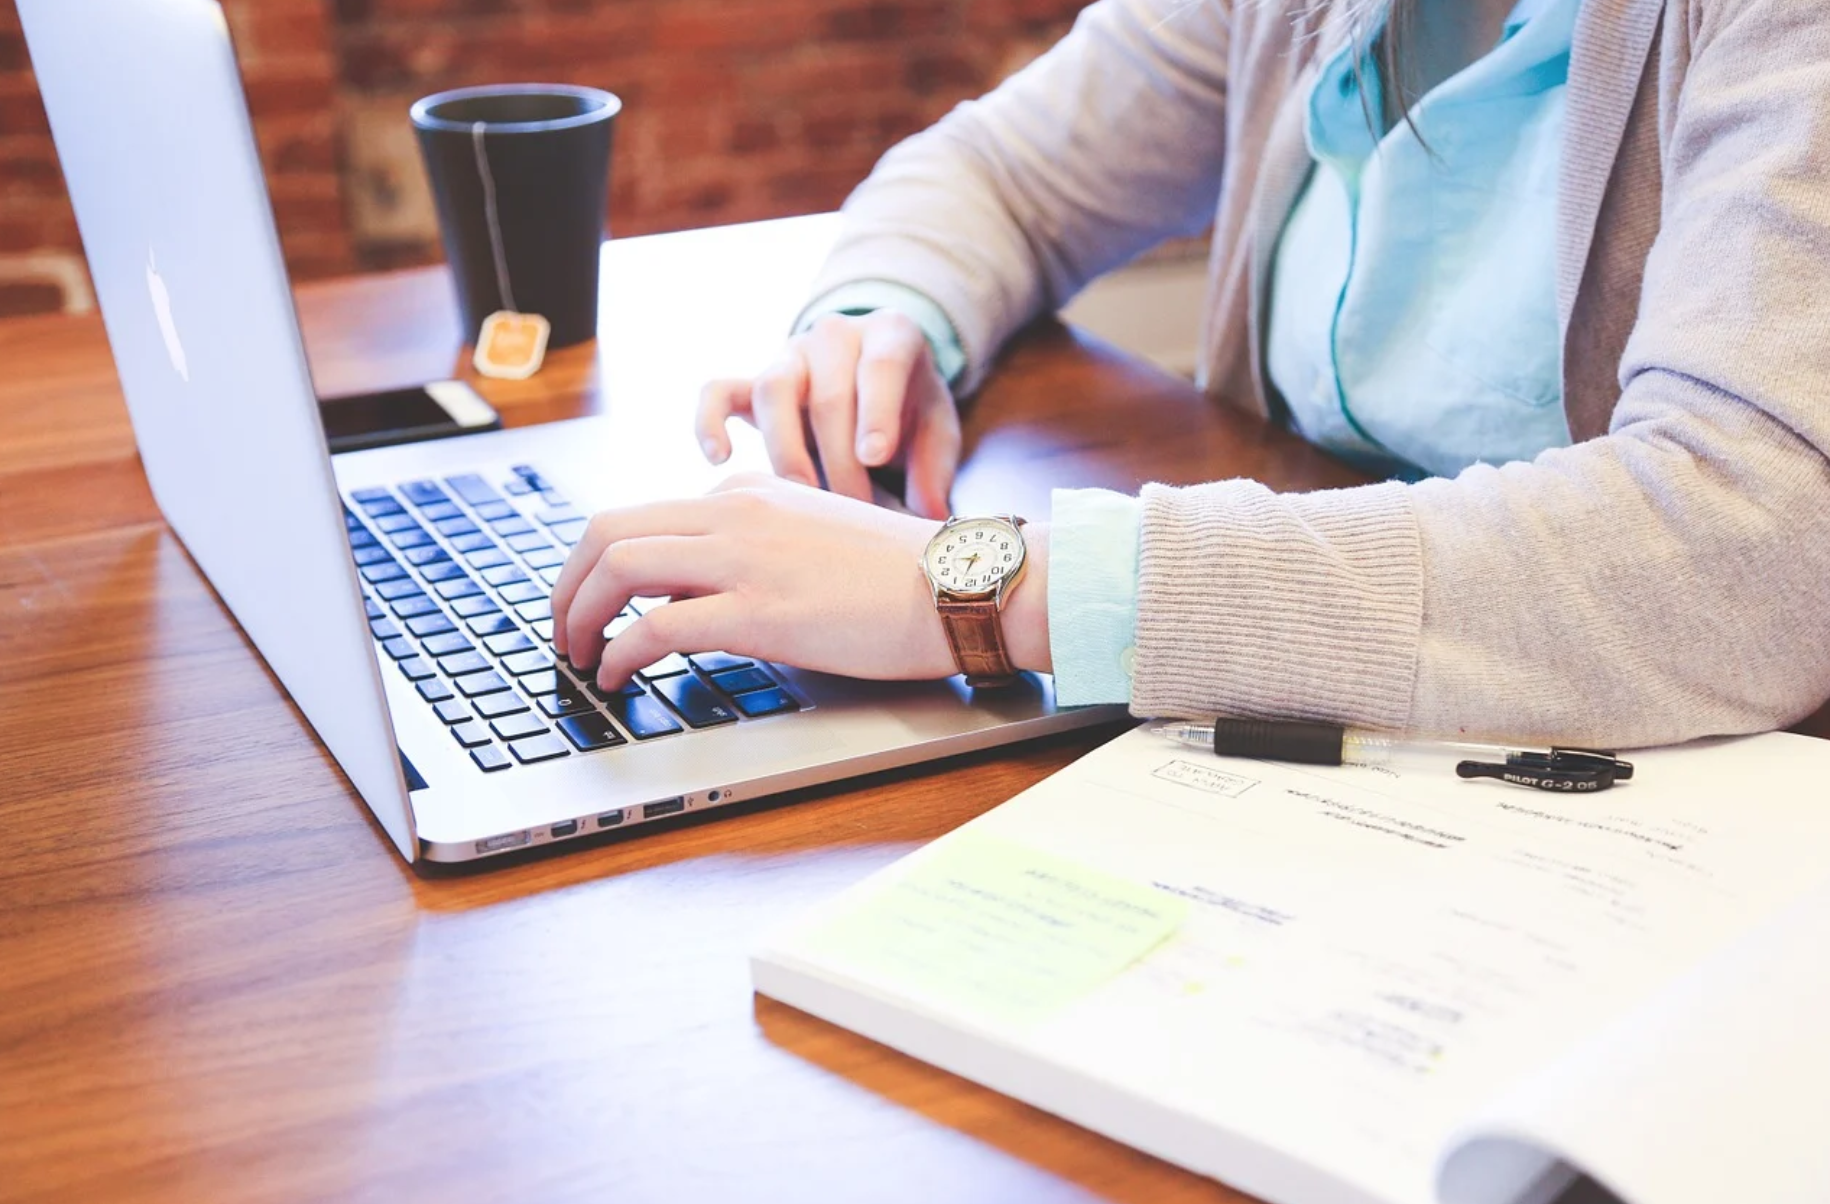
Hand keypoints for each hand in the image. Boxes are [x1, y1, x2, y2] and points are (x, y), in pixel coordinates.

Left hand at [550, 474, 1051, 689]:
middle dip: (567, 584)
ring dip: (578, 615)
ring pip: (618, 567)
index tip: (592, 603)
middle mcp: (734, 512)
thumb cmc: (902, 575)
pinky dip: (619, 654)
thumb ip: (759, 547)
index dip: (601, 566)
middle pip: (608, 530)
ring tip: (577, 656)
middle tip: (562, 629)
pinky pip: (656, 626)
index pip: (645, 517)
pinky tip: (617, 678)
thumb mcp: (814, 538)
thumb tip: (706, 592)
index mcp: (748, 493)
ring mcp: (744, 558)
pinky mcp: (758, 611)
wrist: (959, 584)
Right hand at [695, 310, 960, 519]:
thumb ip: (935, 468)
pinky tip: (719, 459)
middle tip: (854, 511)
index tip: (874, 456)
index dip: (876, 411)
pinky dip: (710, 421)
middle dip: (839, 460)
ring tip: (802, 498)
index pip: (880, 365)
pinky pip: (718, 391)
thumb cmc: (910, 409)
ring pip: (773, 390)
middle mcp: (836, 336)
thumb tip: (929, 516)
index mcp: (891, 335)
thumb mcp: (937, 429)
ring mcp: (790, 356)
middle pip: (827, 394)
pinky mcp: (752, 381)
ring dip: (787, 450)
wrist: (876, 379)